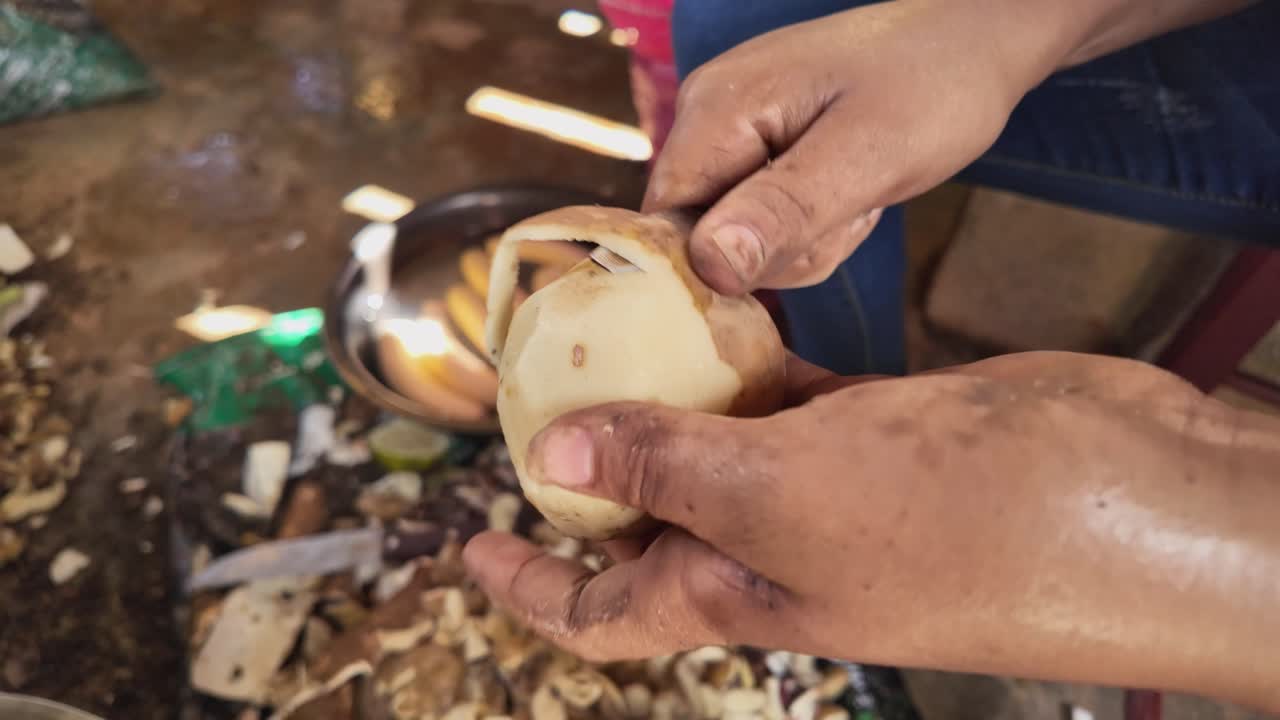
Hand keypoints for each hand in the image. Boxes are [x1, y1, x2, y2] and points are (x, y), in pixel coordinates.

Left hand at [464, 352, 1279, 711]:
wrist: (1127, 500)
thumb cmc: (962, 529)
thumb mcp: (787, 499)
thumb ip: (673, 470)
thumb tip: (562, 458)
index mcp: (740, 589)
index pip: (603, 607)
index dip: (529, 582)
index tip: (469, 542)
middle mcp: (773, 545)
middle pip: (648, 518)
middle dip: (587, 468)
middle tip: (539, 396)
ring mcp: (826, 485)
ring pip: (713, 444)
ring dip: (663, 400)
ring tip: (609, 337)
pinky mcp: (876, 428)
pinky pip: (785, 394)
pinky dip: (747, 359)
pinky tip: (720, 316)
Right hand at [644, 0, 1069, 294]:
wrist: (978, 42)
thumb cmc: (934, 87)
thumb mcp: (867, 157)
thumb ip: (784, 210)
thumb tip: (708, 265)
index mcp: (717, 108)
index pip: (666, 222)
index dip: (715, 264)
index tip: (792, 255)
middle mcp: (708, 116)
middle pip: (700, 236)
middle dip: (775, 251)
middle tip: (847, 214)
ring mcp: (734, 131)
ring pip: (736, 237)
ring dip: (802, 242)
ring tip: (856, 200)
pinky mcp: (761, 147)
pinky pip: (763, 219)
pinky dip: (809, 226)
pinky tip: (849, 197)